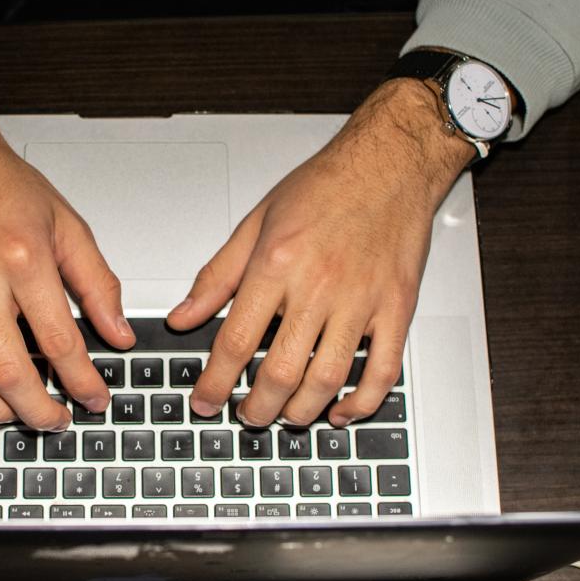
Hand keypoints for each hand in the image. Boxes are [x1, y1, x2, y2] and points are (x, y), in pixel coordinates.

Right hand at [0, 21, 134, 429]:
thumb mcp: (66, 224)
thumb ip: (96, 282)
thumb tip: (118, 333)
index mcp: (24, 260)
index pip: (60, 341)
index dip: (82, 382)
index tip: (94, 399)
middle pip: (10, 373)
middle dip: (39, 411)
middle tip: (57, 421)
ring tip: (19, 414)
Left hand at [168, 79, 474, 426]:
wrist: (388, 164)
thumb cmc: (324, 187)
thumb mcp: (255, 224)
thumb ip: (217, 276)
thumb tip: (184, 316)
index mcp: (276, 265)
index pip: (235, 341)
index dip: (214, 382)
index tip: (205, 402)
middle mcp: (318, 286)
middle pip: (279, 371)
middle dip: (255, 407)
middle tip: (245, 416)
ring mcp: (361, 301)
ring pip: (327, 379)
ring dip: (301, 411)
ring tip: (284, 416)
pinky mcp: (396, 309)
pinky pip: (382, 371)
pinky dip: (362, 402)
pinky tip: (341, 412)